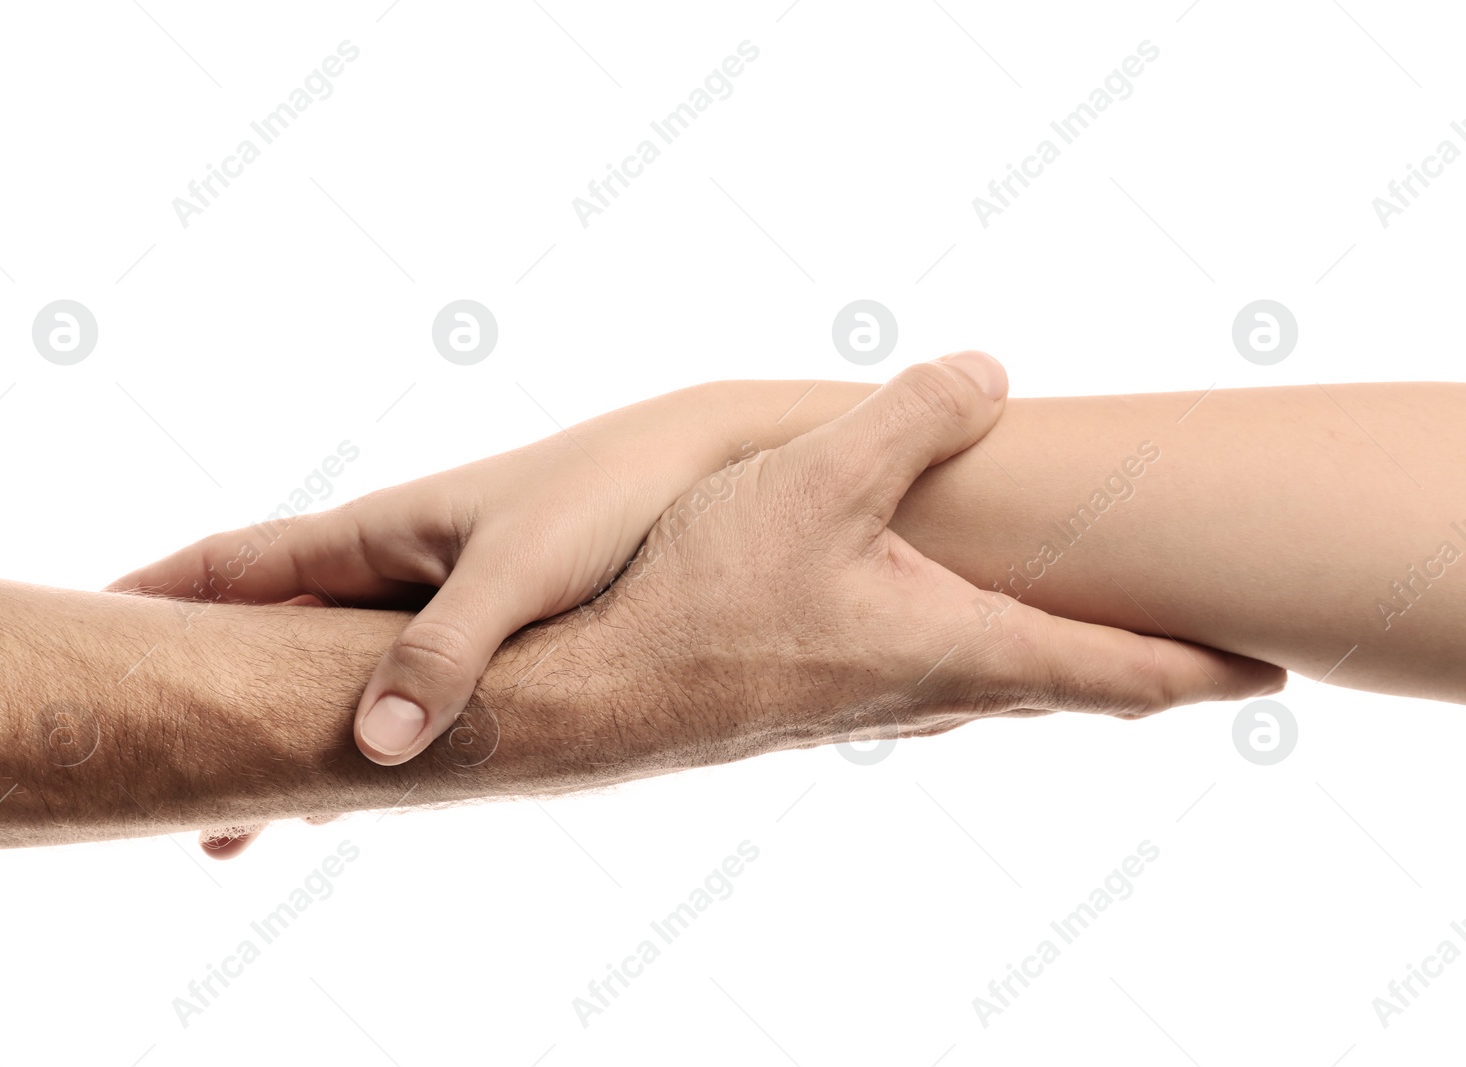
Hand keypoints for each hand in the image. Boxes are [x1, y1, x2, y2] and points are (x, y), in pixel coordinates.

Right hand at [108, 387, 757, 771]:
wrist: (695, 461)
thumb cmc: (605, 499)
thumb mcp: (518, 575)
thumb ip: (445, 653)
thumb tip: (371, 751)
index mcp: (372, 533)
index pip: (231, 566)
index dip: (154, 599)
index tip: (80, 633)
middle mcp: (389, 560)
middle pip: (269, 634)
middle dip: (213, 698)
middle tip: (166, 785)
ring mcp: (432, 589)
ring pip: (329, 666)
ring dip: (286, 728)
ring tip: (253, 820)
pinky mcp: (483, 616)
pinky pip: (393, 677)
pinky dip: (359, 725)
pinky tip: (359, 774)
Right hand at [555, 358, 1285, 758]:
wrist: (591, 694)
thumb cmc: (704, 599)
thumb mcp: (819, 481)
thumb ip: (914, 418)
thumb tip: (990, 374)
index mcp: (963, 650)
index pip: (1125, 675)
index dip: (1205, 669)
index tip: (1267, 672)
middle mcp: (935, 695)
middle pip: (1073, 691)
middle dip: (1141, 666)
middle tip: (1193, 648)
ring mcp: (878, 710)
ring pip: (1001, 687)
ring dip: (1056, 659)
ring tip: (1081, 626)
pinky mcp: (823, 704)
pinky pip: (935, 679)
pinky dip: (977, 649)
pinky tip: (935, 618)